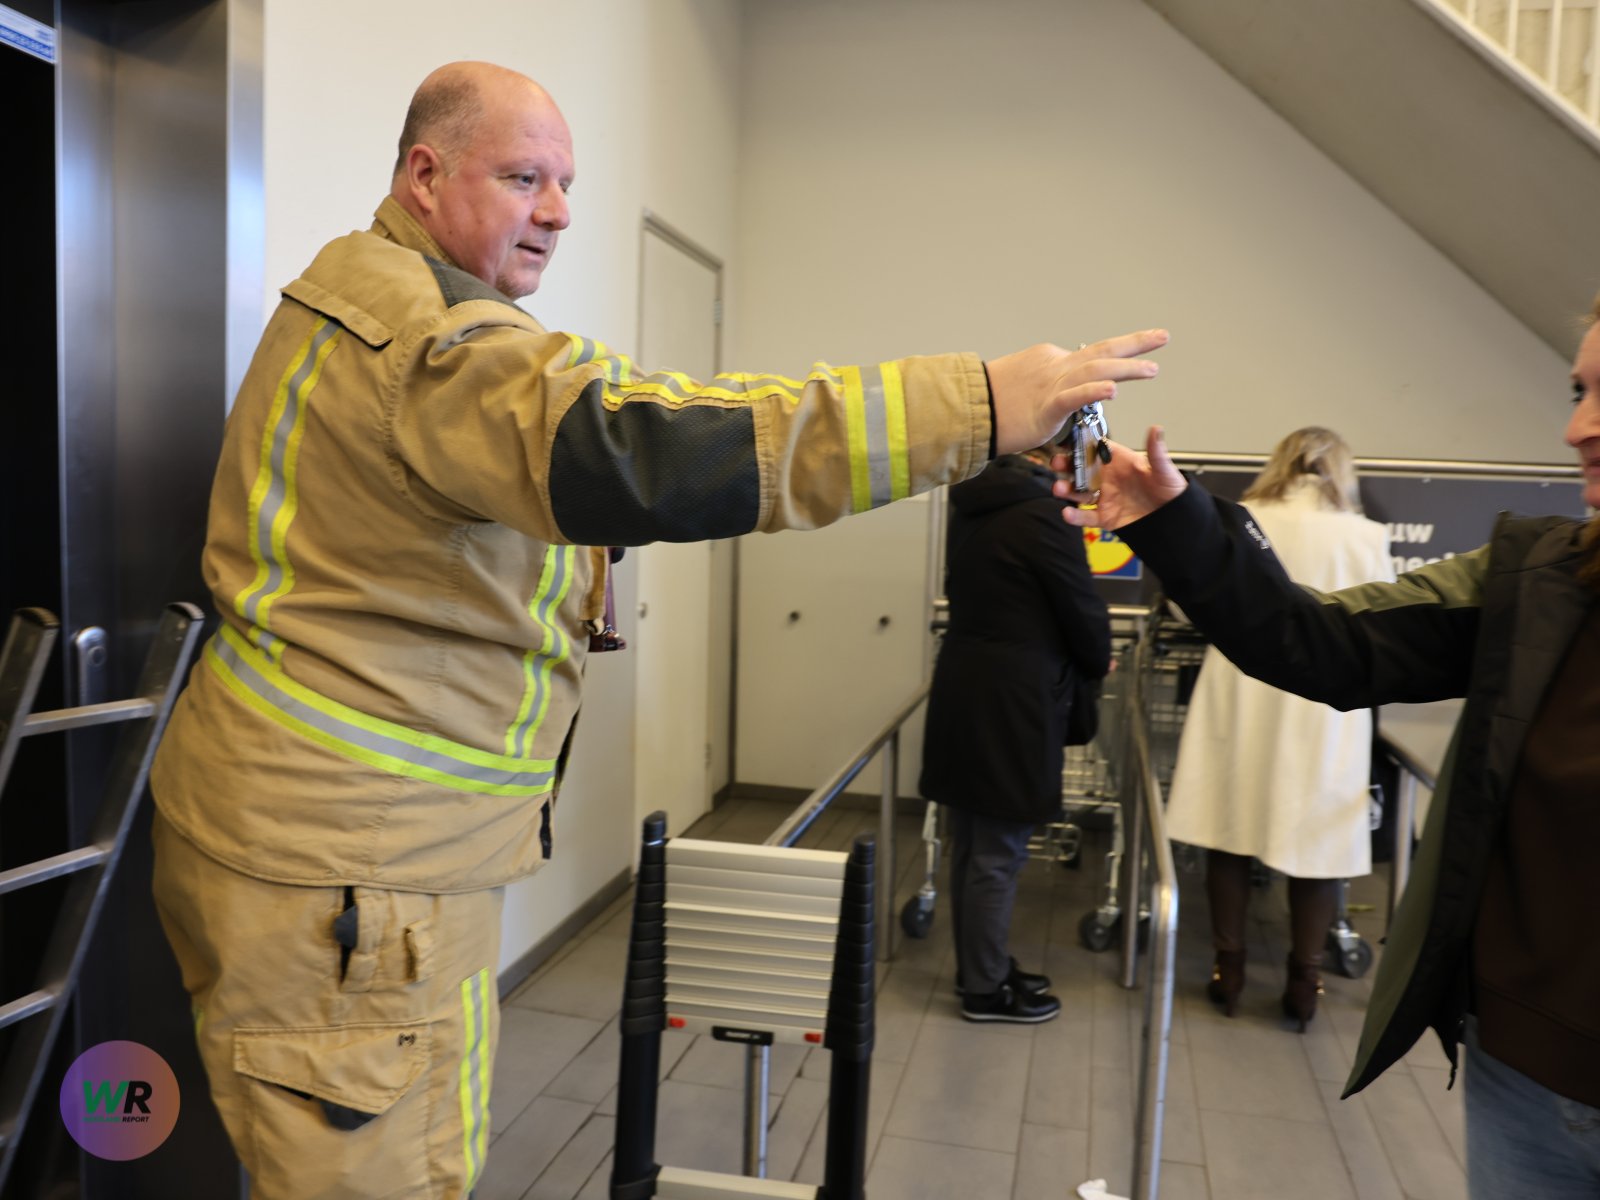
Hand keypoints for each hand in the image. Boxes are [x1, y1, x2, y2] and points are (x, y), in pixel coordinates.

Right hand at [986, 329, 1167, 455]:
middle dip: (1135, 343)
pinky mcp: (1045, 406)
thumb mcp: (1024, 388)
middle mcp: (1055, 366)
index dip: (1114, 359)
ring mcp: (1051, 383)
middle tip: (1161, 337)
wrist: (967, 408)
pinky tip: (1113, 389)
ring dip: (1126, 367)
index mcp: (1050, 361)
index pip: (1088, 358)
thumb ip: (1047, 391)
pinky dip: (1094, 390)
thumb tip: (1057, 402)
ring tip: (1151, 369)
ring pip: (1095, 368)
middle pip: (1102, 350)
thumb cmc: (989, 404)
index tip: (1130, 362)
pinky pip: (1074, 396)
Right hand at [1056, 426, 1185, 529]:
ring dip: (1066, 490)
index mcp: (1119, 462)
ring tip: (1059, 489)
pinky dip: (1075, 516)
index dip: (1080, 445)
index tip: (1068, 442)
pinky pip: (1085, 516)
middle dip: (1066, 466)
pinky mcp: (1105, 516)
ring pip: (1078, 492)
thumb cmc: (1170, 490)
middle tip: (1056, 463)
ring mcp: (1104, 497)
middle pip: (1080, 469)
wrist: (1174, 519)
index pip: (1095, 449)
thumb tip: (1156, 429)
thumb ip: (1156, 452)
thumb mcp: (1164, 470)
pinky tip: (1067, 513)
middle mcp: (1108, 478)